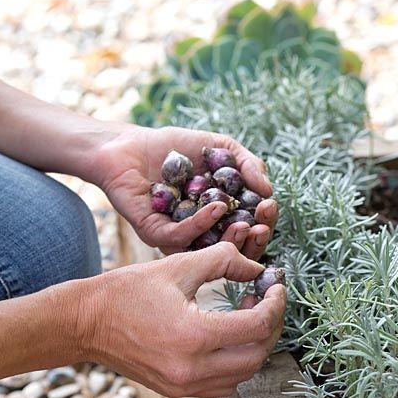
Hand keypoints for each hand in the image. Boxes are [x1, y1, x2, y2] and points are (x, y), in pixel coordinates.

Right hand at [79, 243, 285, 397]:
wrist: (86, 323)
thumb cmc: (127, 291)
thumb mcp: (177, 266)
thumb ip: (224, 261)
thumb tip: (258, 267)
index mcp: (194, 335)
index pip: (258, 326)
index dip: (276, 305)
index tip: (275, 287)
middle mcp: (192, 368)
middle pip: (257, 355)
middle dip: (270, 327)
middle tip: (266, 302)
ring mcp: (184, 385)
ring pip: (243, 375)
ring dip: (255, 347)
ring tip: (247, 317)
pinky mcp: (178, 391)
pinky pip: (223, 386)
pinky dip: (235, 365)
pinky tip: (228, 340)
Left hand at [92, 125, 278, 259]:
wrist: (128, 145)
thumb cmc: (174, 147)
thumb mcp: (220, 148)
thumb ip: (247, 164)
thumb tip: (269, 190)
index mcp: (219, 215)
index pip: (249, 228)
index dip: (263, 221)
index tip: (269, 206)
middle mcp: (201, 232)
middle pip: (236, 248)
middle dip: (255, 239)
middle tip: (262, 224)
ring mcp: (179, 237)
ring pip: (210, 252)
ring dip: (233, 240)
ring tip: (245, 223)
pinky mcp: (155, 235)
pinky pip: (182, 238)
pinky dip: (202, 224)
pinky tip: (216, 207)